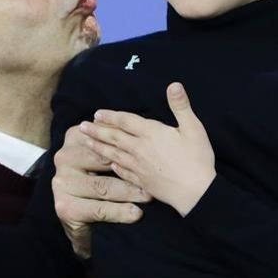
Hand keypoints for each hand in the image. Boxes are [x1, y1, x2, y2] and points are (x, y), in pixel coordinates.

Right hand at [52, 124, 150, 258]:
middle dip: (132, 168)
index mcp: (74, 138)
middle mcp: (64, 157)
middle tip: (155, 175)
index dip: (131, 143)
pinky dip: (119, 212)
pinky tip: (135, 214)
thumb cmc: (98, 180)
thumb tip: (146, 128)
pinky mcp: (65, 206)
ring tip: (148, 195)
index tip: (153, 148)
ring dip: (129, 191)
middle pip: (104, 161)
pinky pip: (99, 209)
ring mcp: (62, 182)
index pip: (107, 137)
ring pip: (104, 186)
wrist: (79, 216)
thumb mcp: (103, 156)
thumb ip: (115, 142)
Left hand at [80, 82, 214, 214]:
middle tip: (81, 126)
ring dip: (98, 147)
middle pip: (114, 137)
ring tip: (85, 142)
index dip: (111, 116)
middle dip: (97, 131)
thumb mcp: (193, 128)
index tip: (97, 113)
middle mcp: (140, 149)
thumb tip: (174, 85)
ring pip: (113, 154)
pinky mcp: (142, 182)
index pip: (126, 121)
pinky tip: (109, 164)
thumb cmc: (197, 159)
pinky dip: (113, 166)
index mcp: (151, 133)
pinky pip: (123, 172)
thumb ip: (181, 106)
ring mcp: (139, 167)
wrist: (196, 193)